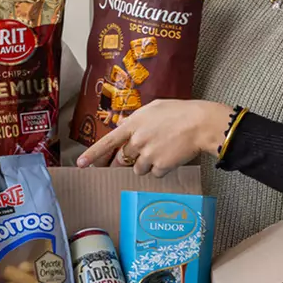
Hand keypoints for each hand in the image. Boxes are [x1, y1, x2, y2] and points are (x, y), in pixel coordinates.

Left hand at [76, 99, 232, 176]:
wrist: (201, 123)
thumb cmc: (180, 112)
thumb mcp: (154, 108)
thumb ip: (137, 118)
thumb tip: (126, 125)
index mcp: (133, 124)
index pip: (107, 142)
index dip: (93, 154)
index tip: (80, 164)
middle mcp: (137, 140)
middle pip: (124, 158)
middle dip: (131, 158)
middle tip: (147, 150)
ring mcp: (148, 154)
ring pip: (139, 169)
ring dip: (147, 164)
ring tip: (164, 150)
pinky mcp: (160, 166)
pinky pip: (155, 174)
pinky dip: (162, 169)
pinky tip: (172, 157)